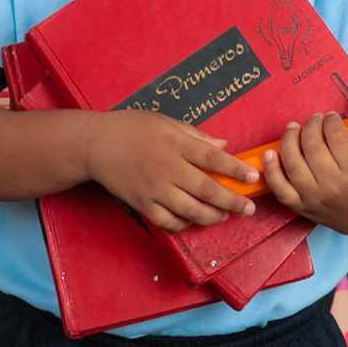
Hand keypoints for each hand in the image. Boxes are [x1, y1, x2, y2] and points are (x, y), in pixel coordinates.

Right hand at [85, 109, 260, 231]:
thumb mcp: (166, 122)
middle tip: (248, 208)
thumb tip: (224, 145)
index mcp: (175, 144)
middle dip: (231, 201)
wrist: (95, 144)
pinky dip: (184, 225)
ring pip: (190, 211)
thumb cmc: (132, 127)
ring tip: (224, 216)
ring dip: (212, 216)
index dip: (235, 169)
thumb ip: (196, 135)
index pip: (213, 158)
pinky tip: (193, 221)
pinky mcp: (142, 204)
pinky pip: (168, 222)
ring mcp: (154, 189)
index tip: (252, 176)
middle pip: (206, 189)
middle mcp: (167, 168)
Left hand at [259, 84, 347, 228]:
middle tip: (315, 120)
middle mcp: (333, 187)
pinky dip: (271, 171)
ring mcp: (314, 199)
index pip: (336, 138)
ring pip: (293, 165)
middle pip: (312, 147)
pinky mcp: (301, 207)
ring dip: (289, 141)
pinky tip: (271, 153)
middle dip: (311, 126)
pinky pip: (280, 189)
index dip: (331, 121)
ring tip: (294, 128)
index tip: (332, 117)